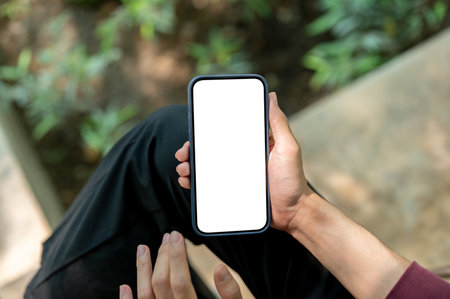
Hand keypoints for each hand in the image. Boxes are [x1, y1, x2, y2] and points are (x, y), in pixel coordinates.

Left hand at [119, 231, 241, 298]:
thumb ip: (230, 294)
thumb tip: (219, 268)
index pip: (178, 279)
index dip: (176, 255)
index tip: (176, 236)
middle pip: (161, 283)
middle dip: (163, 257)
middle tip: (168, 237)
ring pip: (145, 296)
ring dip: (141, 271)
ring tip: (143, 249)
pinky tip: (124, 287)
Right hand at [175, 92, 312, 232]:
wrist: (293, 213)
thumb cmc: (293, 180)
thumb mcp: (288, 148)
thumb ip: (279, 123)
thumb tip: (272, 96)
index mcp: (251, 144)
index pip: (225, 133)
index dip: (207, 130)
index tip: (194, 130)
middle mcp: (240, 158)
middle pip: (210, 150)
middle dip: (191, 149)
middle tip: (183, 153)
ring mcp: (234, 175)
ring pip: (206, 167)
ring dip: (190, 165)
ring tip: (183, 169)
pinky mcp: (231, 191)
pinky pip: (209, 186)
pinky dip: (195, 183)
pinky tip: (187, 182)